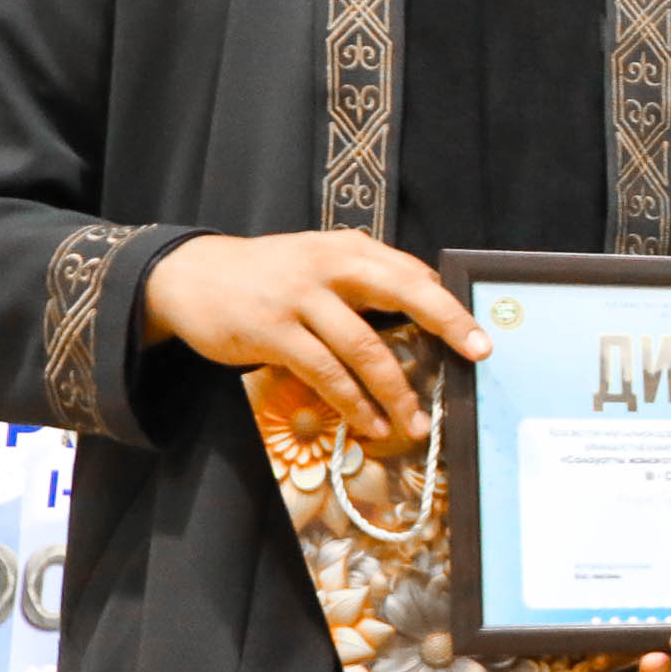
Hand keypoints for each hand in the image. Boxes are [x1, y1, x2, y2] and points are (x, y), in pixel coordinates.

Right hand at [144, 229, 483, 448]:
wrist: (188, 275)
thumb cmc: (268, 275)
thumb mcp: (319, 261)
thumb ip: (366, 280)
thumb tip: (428, 312)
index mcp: (350, 248)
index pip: (413, 274)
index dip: (450, 305)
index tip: (481, 336)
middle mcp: (330, 265)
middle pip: (403, 292)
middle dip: (448, 323)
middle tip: (478, 355)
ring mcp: (300, 298)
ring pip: (365, 347)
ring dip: (395, 391)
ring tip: (414, 423)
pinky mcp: (273, 331)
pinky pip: (325, 373)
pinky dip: (353, 403)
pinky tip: (370, 423)